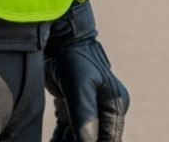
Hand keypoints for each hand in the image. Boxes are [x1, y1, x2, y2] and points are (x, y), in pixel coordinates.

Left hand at [44, 1, 126, 141]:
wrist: (60, 38)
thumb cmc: (73, 58)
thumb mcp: (79, 87)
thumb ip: (85, 117)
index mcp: (115, 105)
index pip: (109, 141)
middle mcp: (106, 110)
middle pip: (94, 141)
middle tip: (60, 141)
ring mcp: (90, 111)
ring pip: (79, 140)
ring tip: (54, 141)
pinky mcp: (74, 111)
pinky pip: (67, 135)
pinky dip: (59, 141)